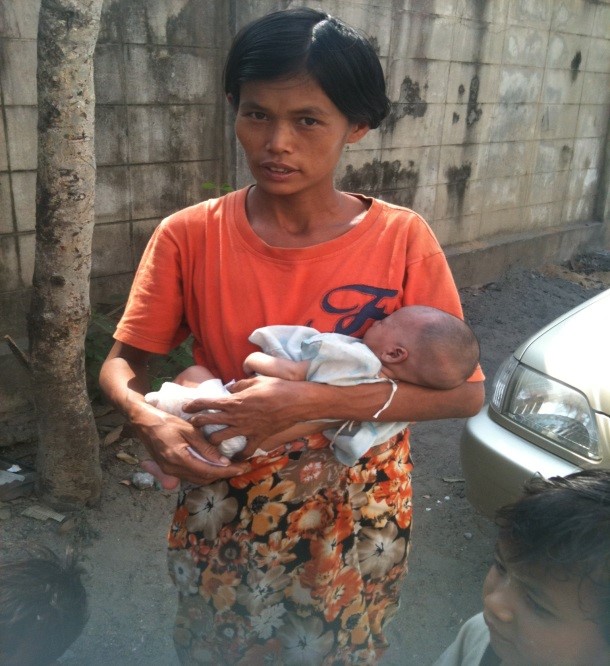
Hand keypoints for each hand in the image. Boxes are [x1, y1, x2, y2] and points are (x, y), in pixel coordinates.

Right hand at [132, 403, 247, 484]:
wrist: (144, 423)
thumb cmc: (167, 422)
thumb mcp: (189, 430)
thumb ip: (206, 448)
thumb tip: (223, 461)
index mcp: (179, 459)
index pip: (209, 471)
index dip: (228, 471)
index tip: (243, 468)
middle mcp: (173, 470)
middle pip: (204, 478)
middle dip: (223, 474)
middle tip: (240, 466)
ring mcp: (169, 471)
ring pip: (197, 479)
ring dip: (214, 474)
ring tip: (230, 467)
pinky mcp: (168, 470)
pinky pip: (190, 475)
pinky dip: (203, 472)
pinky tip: (213, 465)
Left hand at [183, 375, 305, 452]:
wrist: (295, 402)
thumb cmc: (276, 388)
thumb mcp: (255, 381)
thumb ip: (240, 385)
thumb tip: (232, 387)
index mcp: (235, 401)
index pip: (208, 403)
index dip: (194, 404)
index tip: (186, 407)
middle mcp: (236, 417)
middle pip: (209, 422)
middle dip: (198, 422)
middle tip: (192, 423)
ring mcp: (246, 429)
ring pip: (220, 439)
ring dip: (212, 440)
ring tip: (208, 440)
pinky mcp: (257, 438)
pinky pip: (244, 451)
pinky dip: (238, 456)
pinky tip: (234, 459)